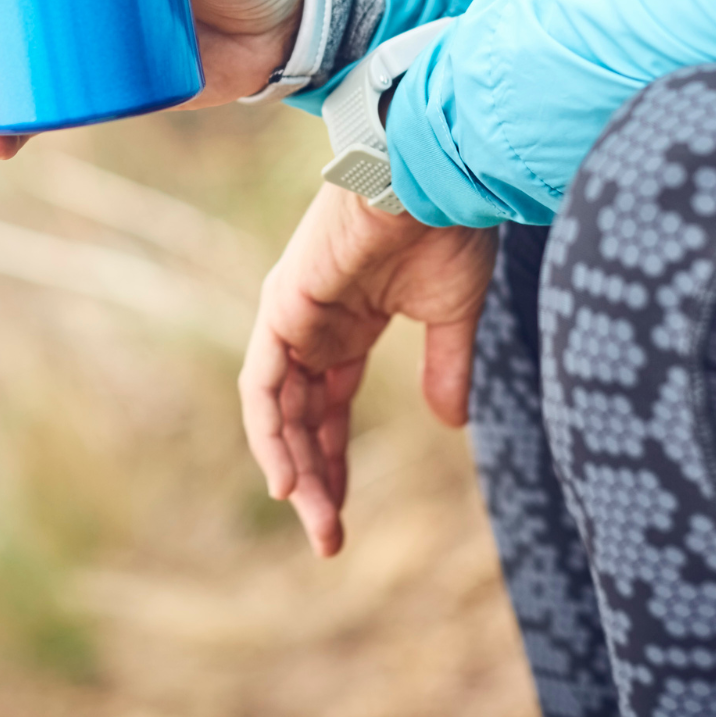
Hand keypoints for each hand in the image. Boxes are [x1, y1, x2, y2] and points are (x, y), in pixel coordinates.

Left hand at [239, 183, 497, 556]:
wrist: (436, 177)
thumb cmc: (448, 229)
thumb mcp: (452, 316)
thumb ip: (445, 368)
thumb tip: (449, 424)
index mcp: (350, 325)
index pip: (330, 408)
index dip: (336, 461)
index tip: (346, 517)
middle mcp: (313, 324)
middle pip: (302, 418)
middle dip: (316, 478)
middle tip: (331, 540)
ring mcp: (293, 315)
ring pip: (279, 410)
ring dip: (295, 468)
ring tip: (317, 522)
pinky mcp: (282, 306)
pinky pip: (263, 384)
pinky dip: (270, 433)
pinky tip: (288, 481)